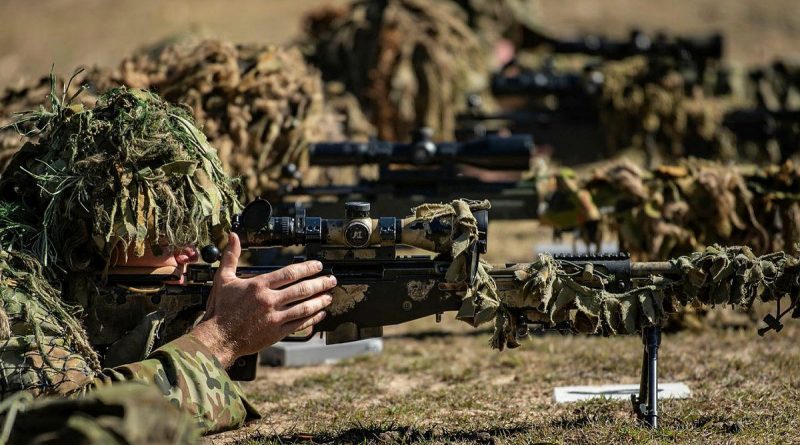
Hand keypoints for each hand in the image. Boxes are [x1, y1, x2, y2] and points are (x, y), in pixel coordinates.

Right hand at [191, 233, 335, 367]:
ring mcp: (274, 318)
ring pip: (304, 307)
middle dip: (320, 283)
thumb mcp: (223, 279)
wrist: (217, 338)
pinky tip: (320, 314)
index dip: (307, 268)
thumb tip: (233, 236)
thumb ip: (231, 256)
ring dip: (319, 301)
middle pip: (301, 290)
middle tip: (331, 279)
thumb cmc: (220, 309)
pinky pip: (299, 324)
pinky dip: (312, 319)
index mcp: (259, 286)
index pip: (289, 273)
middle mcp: (269, 301)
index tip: (318, 265)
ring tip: (329, 296)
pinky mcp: (276, 333)